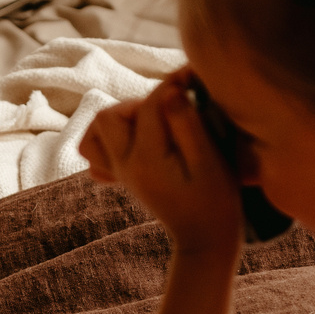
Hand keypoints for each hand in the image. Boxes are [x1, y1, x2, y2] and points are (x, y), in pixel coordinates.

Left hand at [77, 77, 243, 255]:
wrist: (205, 237)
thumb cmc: (216, 199)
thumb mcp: (210, 161)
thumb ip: (188, 124)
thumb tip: (170, 91)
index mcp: (147, 158)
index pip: (150, 105)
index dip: (173, 83)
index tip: (193, 76)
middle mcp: (125, 164)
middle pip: (109, 115)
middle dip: (140, 102)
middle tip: (172, 110)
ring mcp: (120, 170)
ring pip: (97, 129)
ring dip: (121, 116)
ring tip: (153, 122)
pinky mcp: (123, 174)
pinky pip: (97, 149)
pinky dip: (111, 136)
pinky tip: (140, 137)